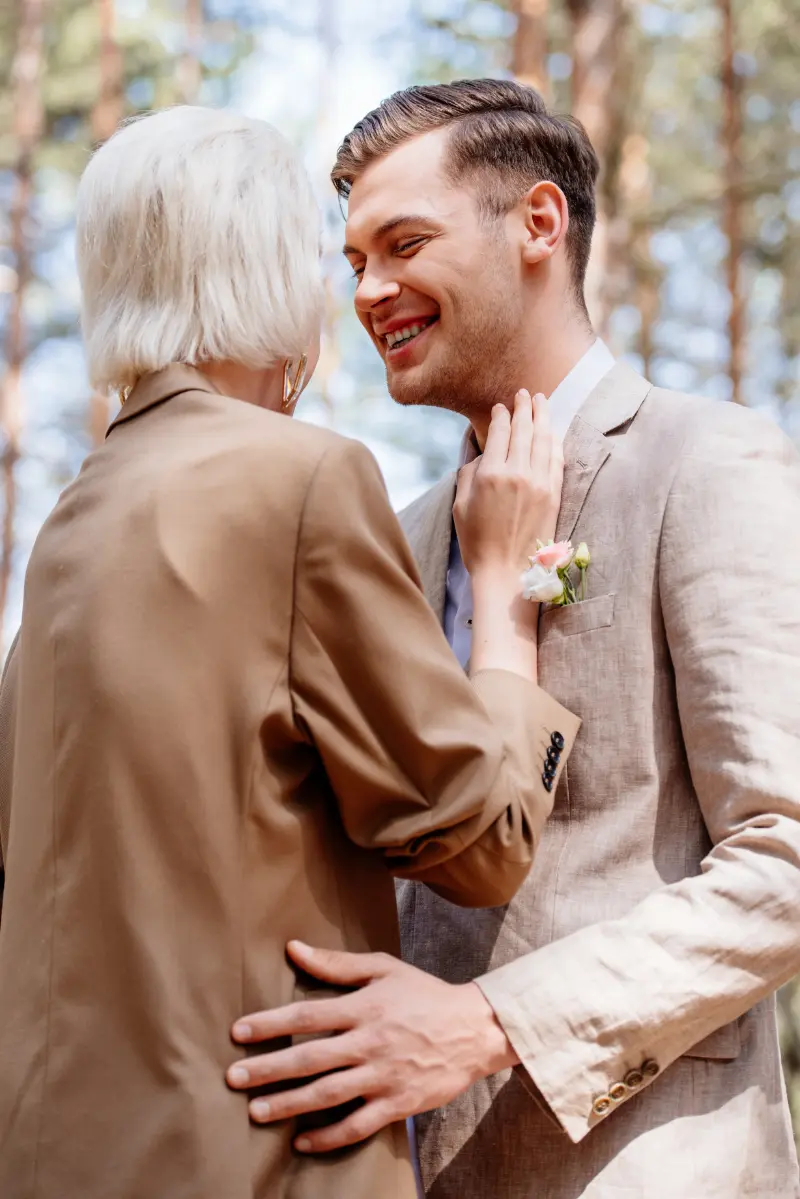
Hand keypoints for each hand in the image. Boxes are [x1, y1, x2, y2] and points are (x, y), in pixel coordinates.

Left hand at [226, 940, 517, 1152]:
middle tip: (233, 1078)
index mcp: (365, 1007)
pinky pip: (358, 1125)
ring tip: (256, 1111)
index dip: (271, 1023)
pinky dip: (329, 1137)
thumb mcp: (383, 969)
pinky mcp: (398, 1104)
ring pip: (328, 1094)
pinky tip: (302, 1142)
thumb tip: (293, 948)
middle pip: (311, 1058)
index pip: (309, 1014)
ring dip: (289, 1104)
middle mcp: (370, 1043)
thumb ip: (337, 964)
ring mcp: (384, 1076)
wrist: (473, 1030)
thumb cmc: (423, 994)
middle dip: (269, 1069)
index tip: (239, 1032)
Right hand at [454, 390, 562, 577]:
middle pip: (524, 429)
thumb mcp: (460, 506)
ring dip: (543, 416)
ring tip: (542, 401)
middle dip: (524, 407)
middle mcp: (517, 473)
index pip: (500, 432)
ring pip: (543, 439)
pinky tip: (553, 431)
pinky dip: (554, 440)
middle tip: (525, 393)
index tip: (501, 406)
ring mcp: (539, 483)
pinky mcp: (554, 494)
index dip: (501, 415)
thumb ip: (469, 475)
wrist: (507, 573)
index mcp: (490, 474)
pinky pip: (556, 458)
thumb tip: (483, 456)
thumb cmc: (477, 543)